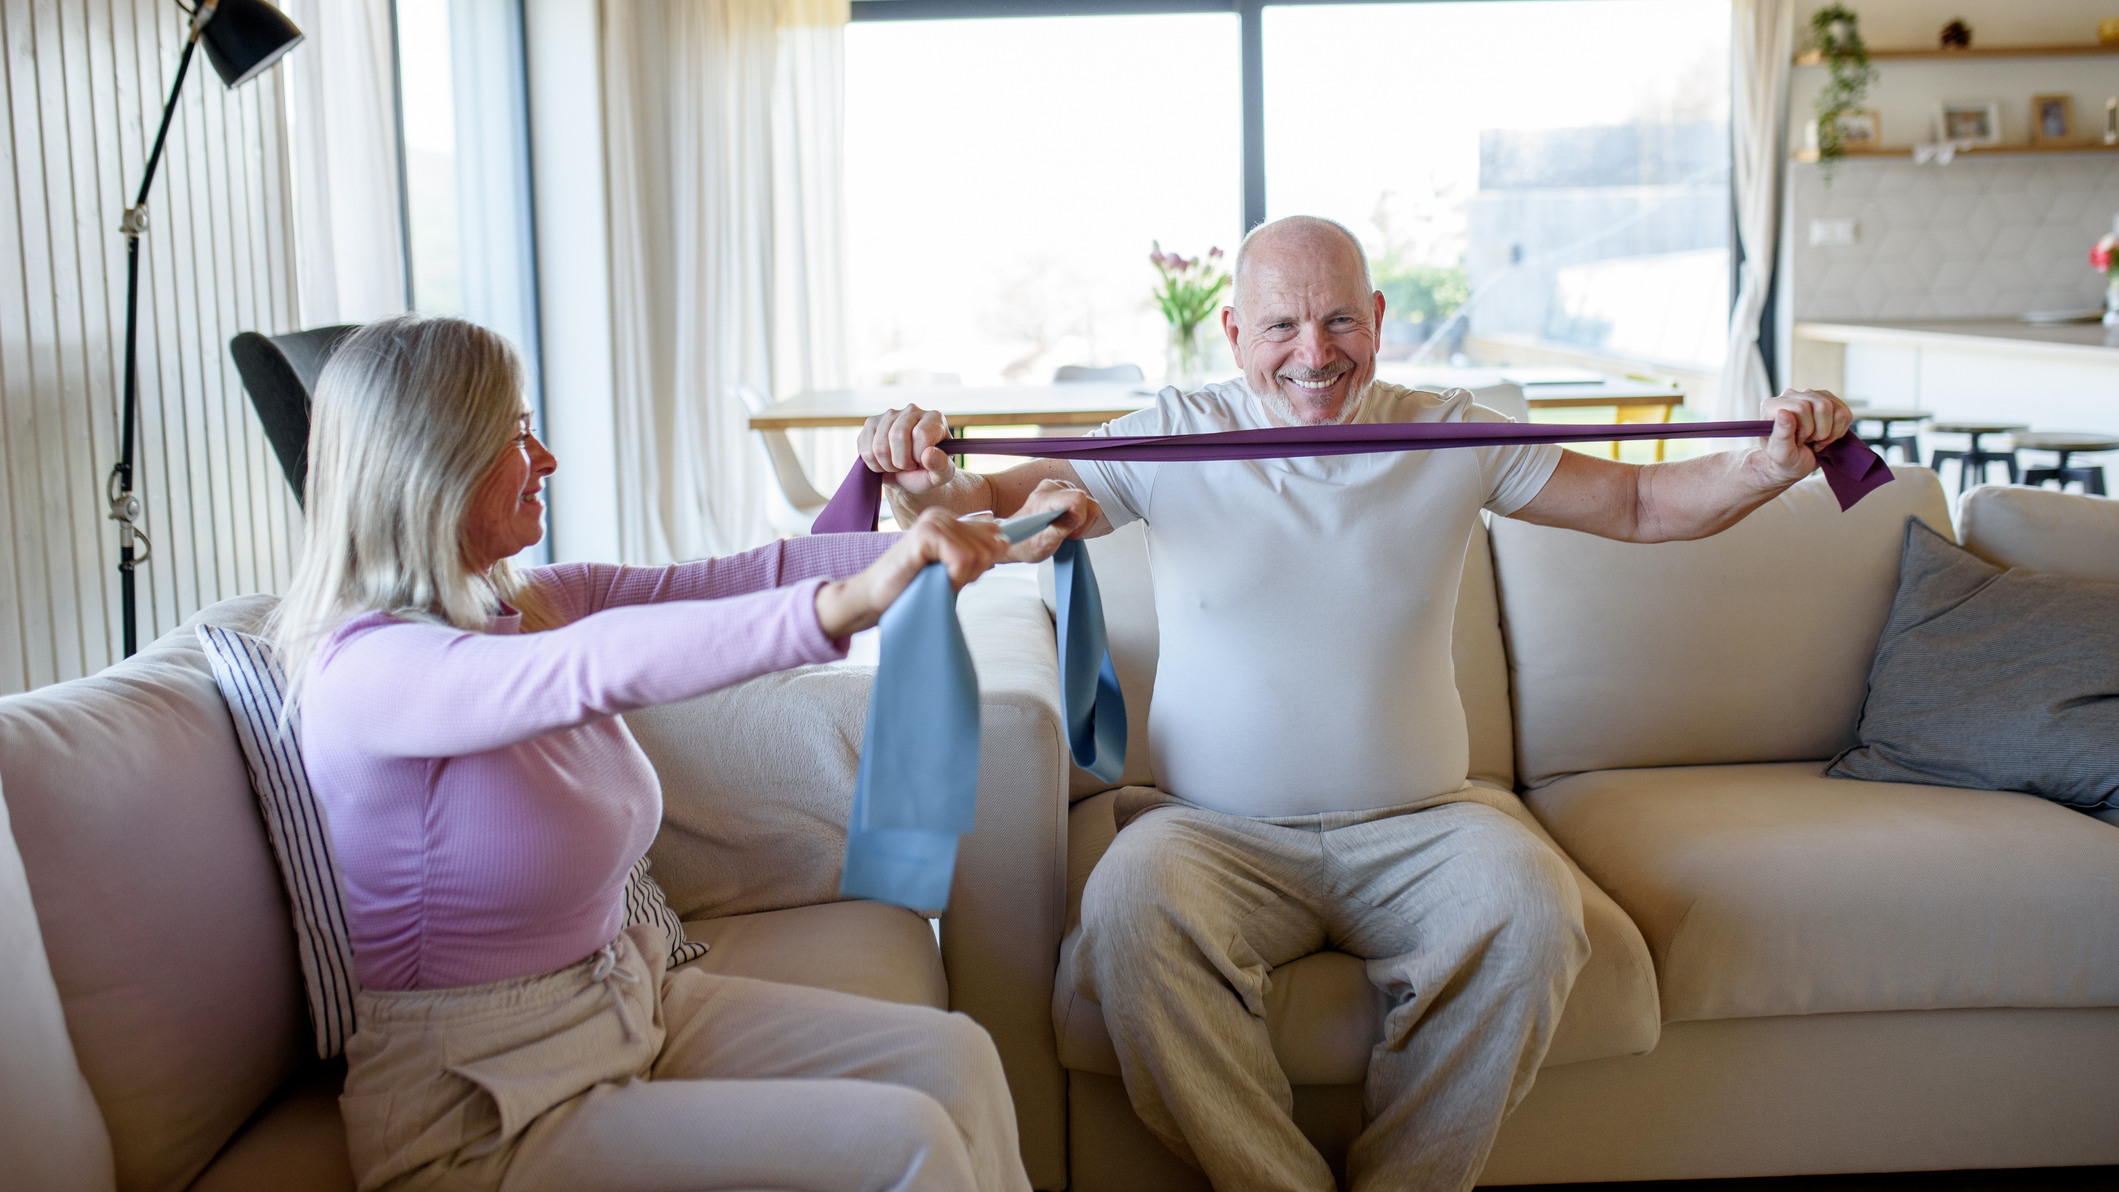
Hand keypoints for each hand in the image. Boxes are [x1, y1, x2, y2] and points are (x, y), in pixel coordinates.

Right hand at [813, 508, 1008, 638]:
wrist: (873, 599)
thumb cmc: (909, 588)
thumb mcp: (949, 570)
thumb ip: (973, 554)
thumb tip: (1004, 540)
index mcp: (949, 521)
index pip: (994, 534)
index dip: (985, 562)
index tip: (964, 575)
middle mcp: (942, 515)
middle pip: (991, 547)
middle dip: (974, 573)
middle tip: (944, 581)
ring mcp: (934, 522)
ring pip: (979, 555)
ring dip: (961, 578)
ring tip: (935, 580)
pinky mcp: (927, 534)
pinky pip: (963, 560)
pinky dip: (953, 579)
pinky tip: (933, 580)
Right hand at [858, 405, 956, 494]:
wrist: (908, 476)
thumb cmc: (927, 472)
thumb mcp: (941, 475)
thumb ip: (941, 466)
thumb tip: (928, 454)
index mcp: (934, 418)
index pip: (921, 434)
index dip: (918, 456)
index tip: (921, 463)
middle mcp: (912, 410)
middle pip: (897, 435)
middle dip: (901, 461)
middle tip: (907, 466)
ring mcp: (889, 415)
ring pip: (879, 445)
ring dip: (887, 465)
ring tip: (897, 465)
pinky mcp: (871, 423)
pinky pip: (865, 449)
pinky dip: (874, 464)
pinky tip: (884, 462)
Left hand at [1003, 480, 1101, 562]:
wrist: (1018, 538)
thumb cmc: (1027, 543)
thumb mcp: (1042, 545)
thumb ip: (1060, 530)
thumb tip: (1076, 517)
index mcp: (1043, 500)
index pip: (1077, 498)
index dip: (1081, 517)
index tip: (1071, 530)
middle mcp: (1051, 488)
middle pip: (1087, 502)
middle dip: (1082, 523)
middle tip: (1066, 534)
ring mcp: (1059, 487)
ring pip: (1090, 503)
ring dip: (1082, 521)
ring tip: (1065, 529)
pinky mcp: (1066, 490)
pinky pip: (1088, 503)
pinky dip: (1082, 517)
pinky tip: (1068, 523)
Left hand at [1755, 388, 1853, 485]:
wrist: (1795, 464)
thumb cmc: (1784, 460)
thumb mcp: (1780, 454)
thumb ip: (1781, 435)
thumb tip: (1783, 412)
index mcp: (1772, 405)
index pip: (1801, 407)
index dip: (1806, 429)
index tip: (1797, 441)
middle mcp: (1790, 395)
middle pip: (1821, 405)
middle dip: (1819, 431)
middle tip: (1807, 441)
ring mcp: (1809, 395)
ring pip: (1833, 407)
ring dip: (1829, 431)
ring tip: (1815, 440)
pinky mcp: (1826, 401)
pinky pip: (1844, 412)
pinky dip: (1839, 430)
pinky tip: (1825, 437)